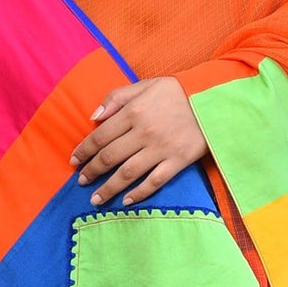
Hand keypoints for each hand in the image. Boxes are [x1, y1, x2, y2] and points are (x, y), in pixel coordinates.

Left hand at [70, 77, 207, 206]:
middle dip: (92, 171)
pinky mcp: (178, 161)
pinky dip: (139, 193)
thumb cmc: (177, 92)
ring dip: (108, 188)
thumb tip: (94, 117)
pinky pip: (154, 181)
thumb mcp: (145, 85)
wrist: (213, 99)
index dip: (83, 151)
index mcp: (133, 112)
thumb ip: (117, 97)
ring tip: (96, 198)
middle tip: (81, 181)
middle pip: (110, 157)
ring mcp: (161, 148)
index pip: (100, 136)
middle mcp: (144, 132)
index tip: (73, 161)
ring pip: (127, 173)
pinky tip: (126, 202)